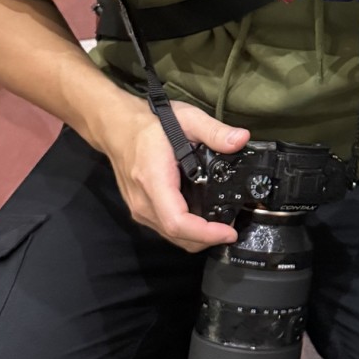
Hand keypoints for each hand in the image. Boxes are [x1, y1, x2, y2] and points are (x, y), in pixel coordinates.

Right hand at [101, 97, 246, 252]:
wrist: (117, 127)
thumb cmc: (151, 123)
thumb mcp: (187, 119)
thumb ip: (215, 131)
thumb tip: (241, 139)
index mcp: (153, 181)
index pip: (177, 221)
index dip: (205, 233)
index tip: (228, 232)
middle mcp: (143, 201)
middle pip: (176, 235)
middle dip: (206, 239)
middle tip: (232, 229)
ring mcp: (139, 208)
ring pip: (170, 236)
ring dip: (197, 238)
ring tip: (222, 225)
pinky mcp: (140, 209)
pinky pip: (164, 228)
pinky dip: (185, 231)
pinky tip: (202, 219)